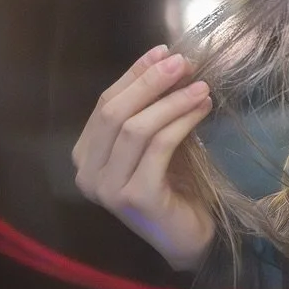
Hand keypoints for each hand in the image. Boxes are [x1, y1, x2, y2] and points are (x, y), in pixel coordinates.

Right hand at [72, 45, 216, 271]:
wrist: (189, 238)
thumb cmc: (173, 186)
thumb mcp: (157, 141)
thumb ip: (152, 109)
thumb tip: (168, 61)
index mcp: (86, 156)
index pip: (105, 104)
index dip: (134, 74)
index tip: (164, 51)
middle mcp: (87, 174)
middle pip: (114, 112)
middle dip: (150, 82)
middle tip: (184, 63)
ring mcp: (108, 188)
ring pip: (136, 128)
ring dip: (171, 101)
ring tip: (201, 86)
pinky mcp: (135, 197)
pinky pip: (158, 147)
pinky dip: (181, 122)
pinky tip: (203, 109)